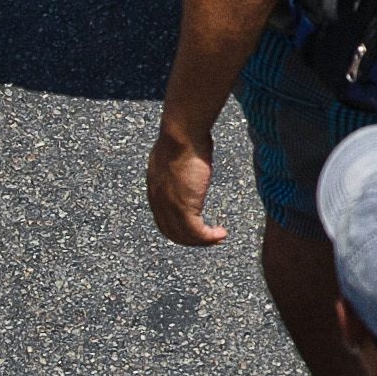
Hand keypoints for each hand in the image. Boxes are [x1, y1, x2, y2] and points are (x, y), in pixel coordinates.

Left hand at [147, 125, 226, 247]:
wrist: (182, 134)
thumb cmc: (183, 135)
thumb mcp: (176, 152)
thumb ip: (179, 162)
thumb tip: (191, 155)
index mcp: (154, 188)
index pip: (162, 217)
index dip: (178, 226)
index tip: (195, 227)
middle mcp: (158, 200)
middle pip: (170, 231)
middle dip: (189, 239)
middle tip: (208, 238)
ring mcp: (169, 206)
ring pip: (184, 235)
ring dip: (202, 241)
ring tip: (219, 237)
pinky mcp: (184, 208)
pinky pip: (197, 232)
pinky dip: (209, 238)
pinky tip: (221, 234)